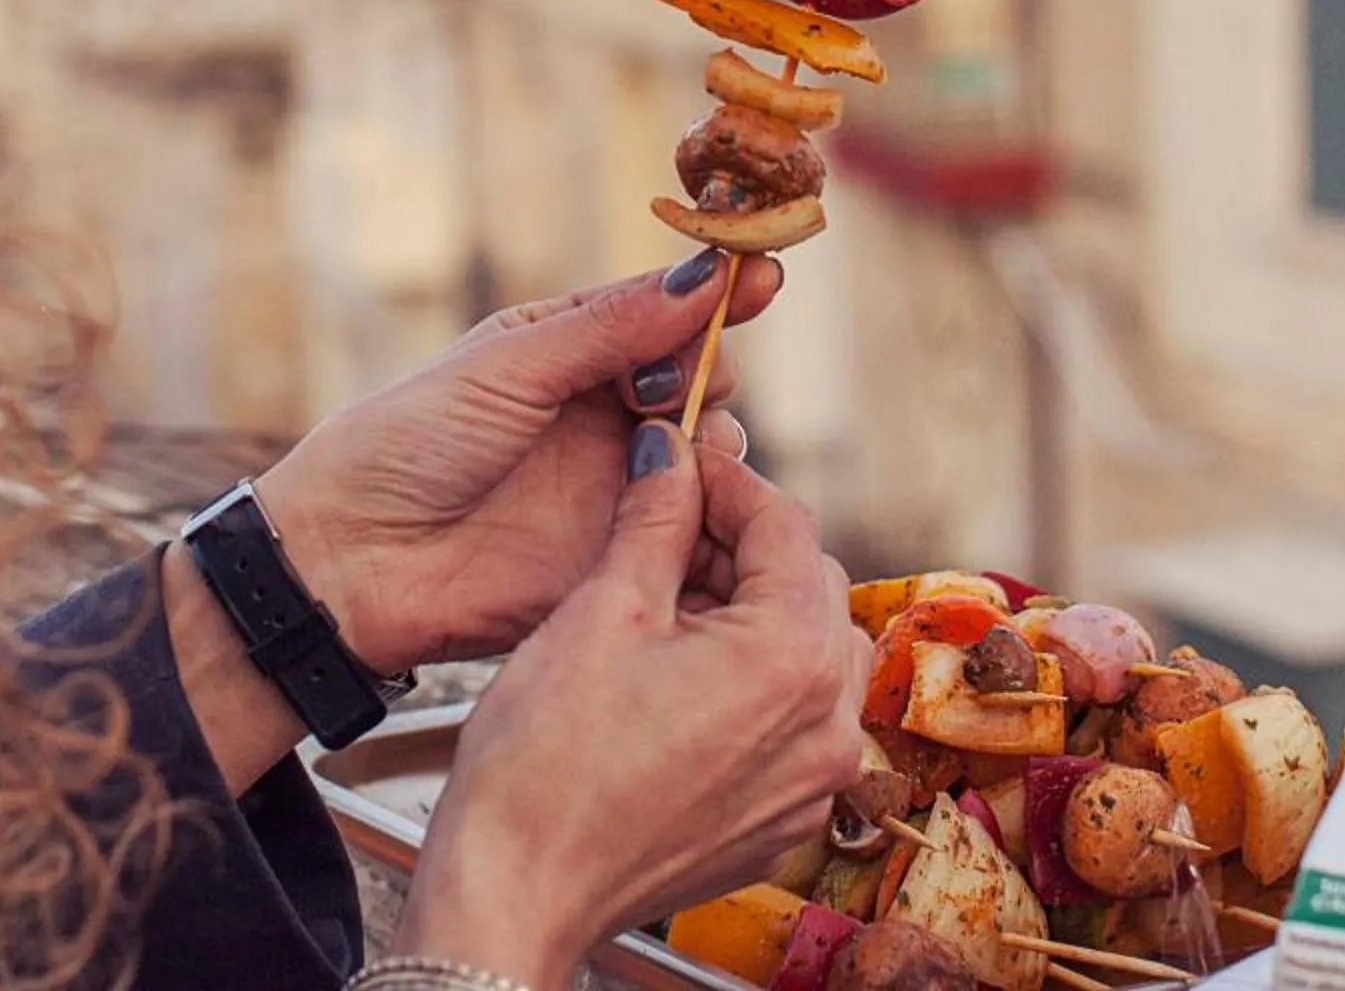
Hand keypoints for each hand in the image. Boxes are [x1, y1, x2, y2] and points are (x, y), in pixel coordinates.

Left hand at [255, 251, 780, 673]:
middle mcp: (597, 413)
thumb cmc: (408, 444)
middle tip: (674, 382)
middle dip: (707, 369)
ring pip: (706, 454)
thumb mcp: (509, 367)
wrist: (351, 560)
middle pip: (695, 378)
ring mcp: (612, 486)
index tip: (763, 276)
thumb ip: (609, 327)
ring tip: (674, 446)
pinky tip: (698, 506)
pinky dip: (708, 516)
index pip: (658, 310)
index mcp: (564, 349)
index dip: (713, 295)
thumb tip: (702, 275)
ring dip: (712, 443)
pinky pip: (688, 531)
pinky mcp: (617, 554)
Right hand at [396, 431, 869, 988]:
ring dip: (753, 616)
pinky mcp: (783, 822)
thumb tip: (672, 453)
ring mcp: (812, 783)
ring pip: (810, 655)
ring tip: (668, 606)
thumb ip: (655, 519)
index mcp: (792, 658)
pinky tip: (677, 678)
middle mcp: (828, 725)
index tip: (681, 464)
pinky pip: (795, 726)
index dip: (727, 481)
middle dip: (743, 549)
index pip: (786, 526)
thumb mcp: (602, 610)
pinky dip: (752, 686)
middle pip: (809, 587)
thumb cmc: (546, 762)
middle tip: (668, 531)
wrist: (516, 891)